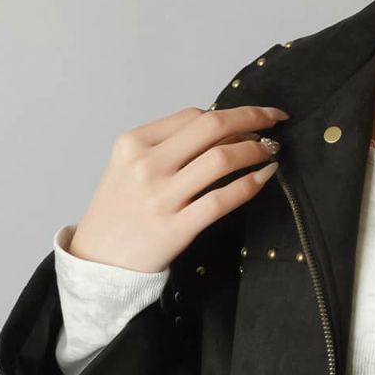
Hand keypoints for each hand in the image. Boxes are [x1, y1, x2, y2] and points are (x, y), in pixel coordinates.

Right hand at [66, 104, 289, 272]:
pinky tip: (266, 176)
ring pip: (221, 160)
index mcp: (133, 143)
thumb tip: (224, 131)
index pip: (192, 116)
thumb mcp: (129, 167)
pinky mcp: (177, 227)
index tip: (253, 118)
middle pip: (211, 127)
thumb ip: (167, 147)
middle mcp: (146, 165)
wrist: (99, 260)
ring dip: (256, 150)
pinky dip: (252, 184)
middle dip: (252, 118)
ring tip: (271, 151)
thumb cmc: (119, 212)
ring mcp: (161, 196)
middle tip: (274, 120)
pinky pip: (223, 199)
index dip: (230, 113)